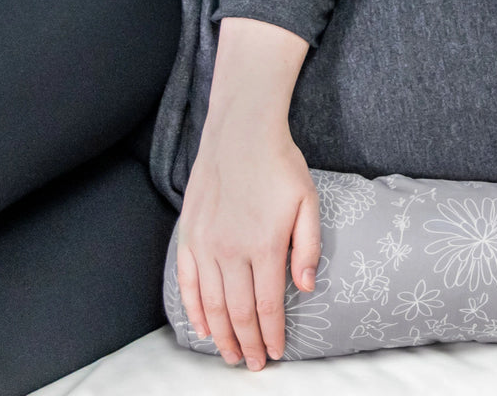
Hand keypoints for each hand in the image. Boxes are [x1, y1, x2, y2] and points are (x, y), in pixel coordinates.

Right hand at [174, 105, 320, 370]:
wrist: (241, 133)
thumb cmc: (280, 165)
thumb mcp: (308, 202)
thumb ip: (306, 248)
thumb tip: (303, 288)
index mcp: (264, 244)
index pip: (266, 304)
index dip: (272, 333)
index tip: (277, 353)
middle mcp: (231, 250)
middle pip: (238, 311)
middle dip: (248, 343)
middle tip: (254, 365)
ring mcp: (205, 244)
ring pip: (212, 303)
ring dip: (222, 335)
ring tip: (231, 355)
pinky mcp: (189, 235)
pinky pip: (188, 282)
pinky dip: (194, 309)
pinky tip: (203, 328)